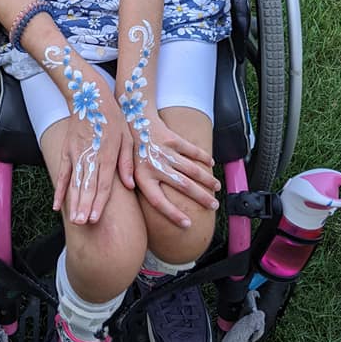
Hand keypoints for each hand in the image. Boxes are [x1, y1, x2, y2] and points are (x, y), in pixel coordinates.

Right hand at [52, 72, 133, 225]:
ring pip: (75, 182)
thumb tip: (130, 184)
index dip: (99, 201)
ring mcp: (76, 154)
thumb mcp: (127, 137)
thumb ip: (127, 162)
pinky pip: (63, 174)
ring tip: (74, 220)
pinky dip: (60, 190)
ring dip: (74, 202)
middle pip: (88, 185)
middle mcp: (91, 156)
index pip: (104, 182)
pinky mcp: (67, 151)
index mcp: (108, 153)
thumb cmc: (113, 118)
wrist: (90, 98)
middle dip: (85, 206)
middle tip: (83, 223)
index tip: (95, 217)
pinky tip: (57, 205)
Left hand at [132, 113, 219, 227]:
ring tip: (217, 187)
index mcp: (142, 177)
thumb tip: (130, 187)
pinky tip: (212, 164)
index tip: (188, 224)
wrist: (134, 117)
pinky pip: (192, 151)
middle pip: (182, 186)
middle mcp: (155, 165)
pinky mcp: (173, 139)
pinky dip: (203, 158)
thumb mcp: (123, 164)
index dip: (173, 214)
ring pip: (191, 169)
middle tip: (214, 206)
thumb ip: (127, 175)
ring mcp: (165, 151)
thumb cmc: (131, 145)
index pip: (159, 201)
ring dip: (207, 179)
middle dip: (201, 198)